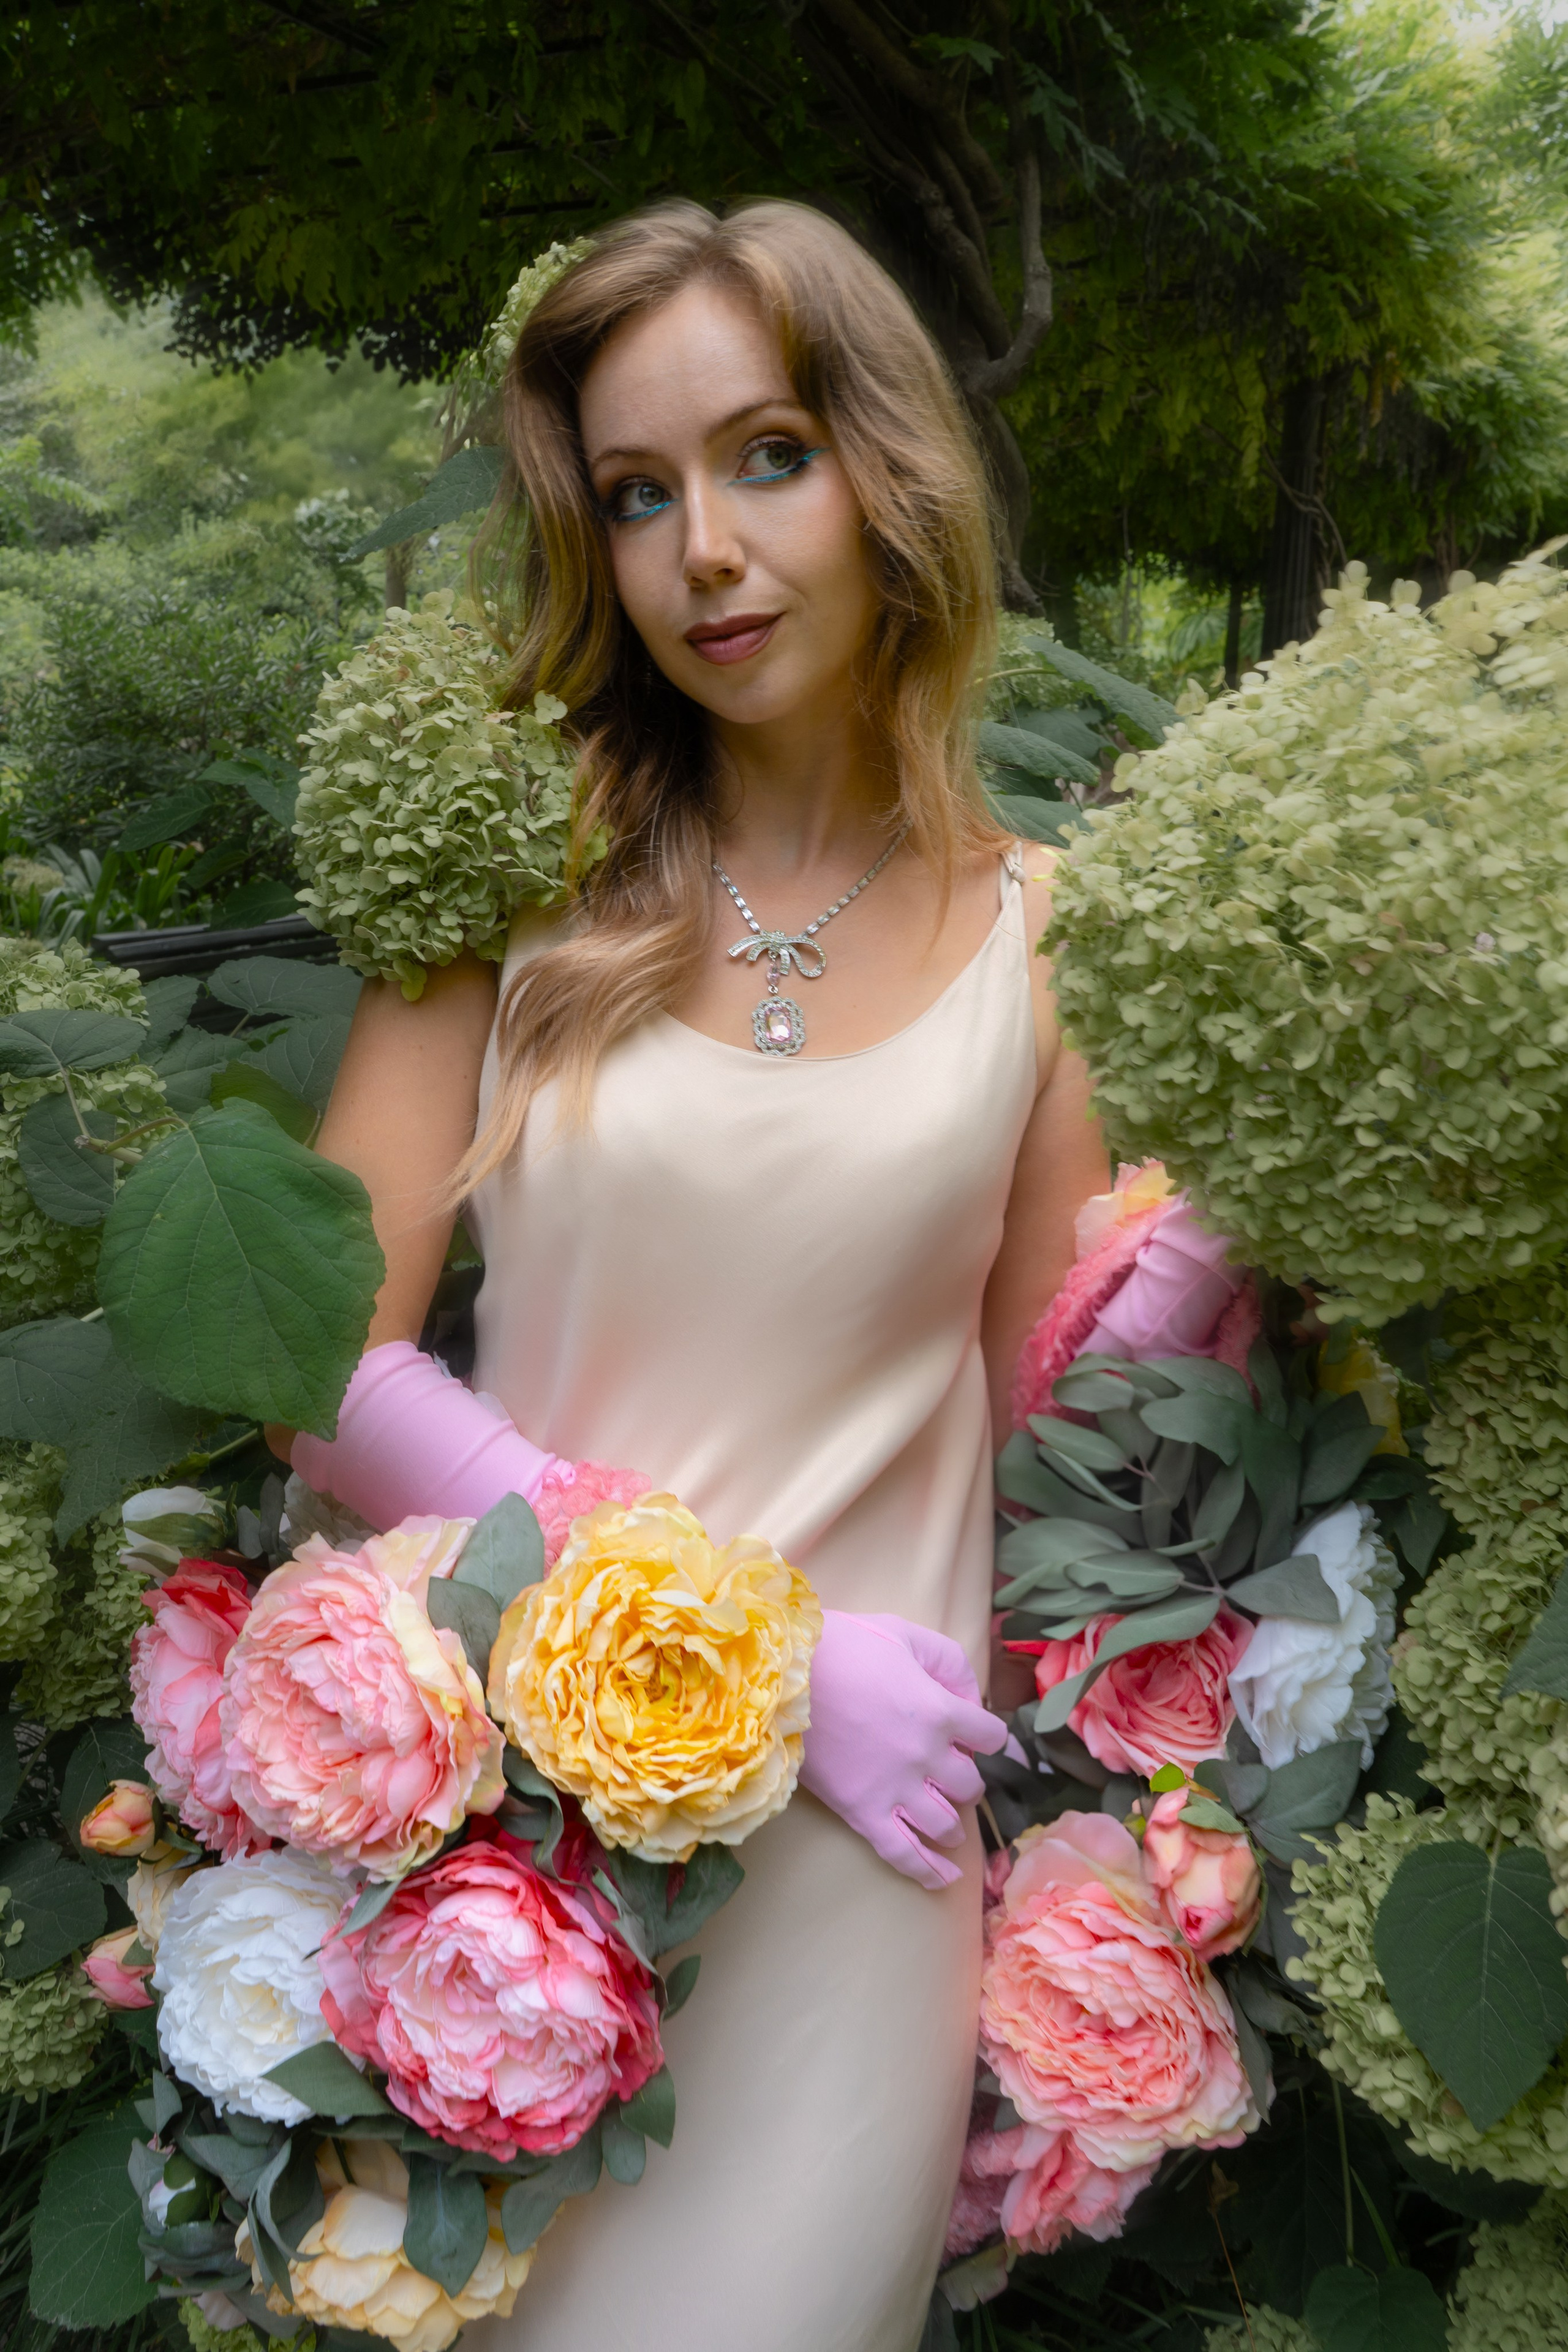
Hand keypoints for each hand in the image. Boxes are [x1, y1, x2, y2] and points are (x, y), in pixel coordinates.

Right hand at [799, 1611, 1006, 1890]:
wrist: (783, 1675)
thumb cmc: (843, 1646)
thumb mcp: (904, 1632)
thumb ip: (948, 1661)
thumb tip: (971, 1696)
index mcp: (941, 1711)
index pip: (991, 1737)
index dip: (983, 1734)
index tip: (971, 1733)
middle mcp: (927, 1756)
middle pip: (970, 1785)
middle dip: (963, 1779)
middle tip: (946, 1771)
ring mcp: (896, 1789)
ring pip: (945, 1824)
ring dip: (950, 1822)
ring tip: (942, 1818)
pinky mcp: (863, 1812)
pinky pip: (903, 1854)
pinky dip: (927, 1871)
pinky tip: (942, 1879)